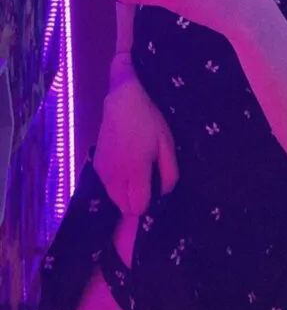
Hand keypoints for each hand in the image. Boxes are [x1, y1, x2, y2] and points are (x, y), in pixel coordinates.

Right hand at [94, 59, 178, 215]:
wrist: (122, 102)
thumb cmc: (149, 121)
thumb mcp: (167, 145)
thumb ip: (169, 174)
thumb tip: (164, 194)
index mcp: (135, 171)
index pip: (138, 207)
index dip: (150, 205)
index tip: (156, 193)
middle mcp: (114, 176)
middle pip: (124, 207)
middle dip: (137, 202)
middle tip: (149, 183)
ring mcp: (102, 171)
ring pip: (115, 198)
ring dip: (126, 194)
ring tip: (138, 173)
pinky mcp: (95, 165)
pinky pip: (108, 186)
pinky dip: (117, 185)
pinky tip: (126, 166)